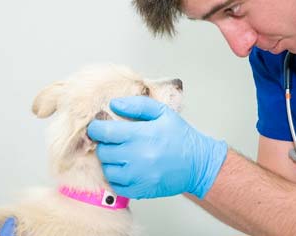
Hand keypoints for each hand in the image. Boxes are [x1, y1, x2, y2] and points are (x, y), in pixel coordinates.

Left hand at [87, 96, 227, 199]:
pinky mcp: (140, 190)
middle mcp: (138, 156)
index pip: (104, 131)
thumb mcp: (163, 113)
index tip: (98, 127)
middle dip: (105, 144)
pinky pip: (116, 184)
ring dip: (111, 161)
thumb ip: (138, 105)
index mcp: (142, 134)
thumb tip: (114, 104)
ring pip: (107, 169)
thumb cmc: (180, 137)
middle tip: (115, 140)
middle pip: (104, 151)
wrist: (198, 164)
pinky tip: (128, 168)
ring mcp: (138, 176)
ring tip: (123, 154)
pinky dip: (118, 176)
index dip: (96, 128)